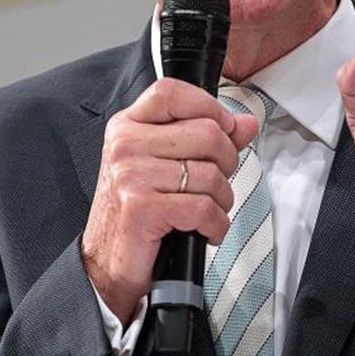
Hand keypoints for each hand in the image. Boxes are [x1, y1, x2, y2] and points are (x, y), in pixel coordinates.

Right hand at [81, 78, 258, 322]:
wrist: (107, 263)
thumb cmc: (139, 211)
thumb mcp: (168, 164)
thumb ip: (207, 137)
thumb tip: (247, 123)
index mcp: (127, 125)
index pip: (173, 91)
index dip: (209, 107)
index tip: (224, 130)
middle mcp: (125, 145)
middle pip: (207, 133)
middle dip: (227, 163)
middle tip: (215, 183)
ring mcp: (130, 175)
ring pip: (211, 174)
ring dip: (222, 200)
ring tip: (206, 211)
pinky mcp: (141, 208)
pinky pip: (204, 207)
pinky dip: (216, 224)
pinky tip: (205, 230)